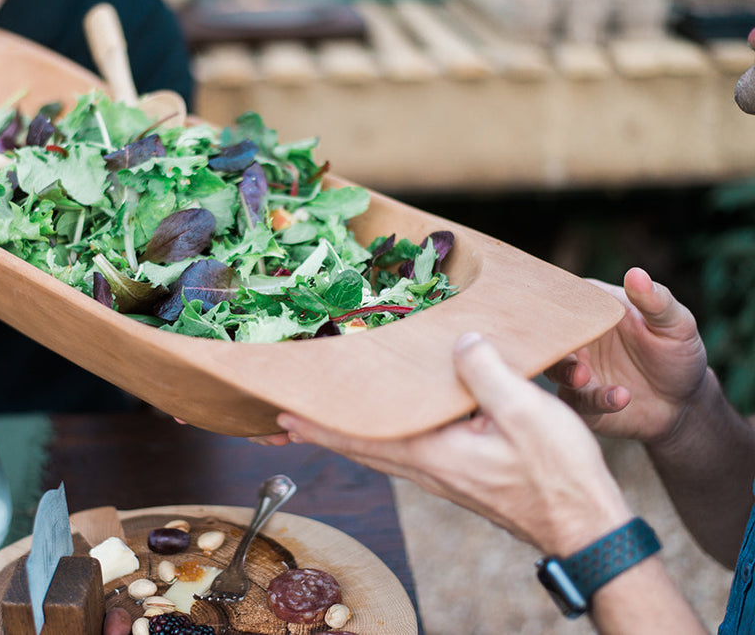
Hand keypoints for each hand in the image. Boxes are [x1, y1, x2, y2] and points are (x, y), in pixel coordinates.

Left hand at [278, 333, 630, 555]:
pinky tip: (386, 425)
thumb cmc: (558, 477)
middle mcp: (429, 469)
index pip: (360, 437)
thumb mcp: (526, 413)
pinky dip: (380, 436)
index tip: (281, 415)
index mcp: (434, 454)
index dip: (319, 424)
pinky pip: (406, 450)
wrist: (586, 526)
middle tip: (283, 420)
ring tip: (321, 420)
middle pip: (361, 446)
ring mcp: (443, 474)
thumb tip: (459, 340)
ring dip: (347, 433)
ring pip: (381, 450)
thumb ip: (486, 374)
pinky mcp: (460, 473)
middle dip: (321, 431)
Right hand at [544, 267, 708, 442]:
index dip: (553, 301)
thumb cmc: (676, 354)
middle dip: (551, 340)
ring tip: (582, 377)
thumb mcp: (676, 324)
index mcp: (592, 309)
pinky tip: (621, 397)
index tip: (549, 307)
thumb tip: (636, 273)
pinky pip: (577, 401)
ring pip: (554, 368)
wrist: (683, 404)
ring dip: (565, 372)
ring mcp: (574, 370)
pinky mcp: (579, 401)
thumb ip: (655, 301)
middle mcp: (577, 338)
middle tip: (563, 342)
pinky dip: (595, 399)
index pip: (564, 298)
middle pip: (550, 334)